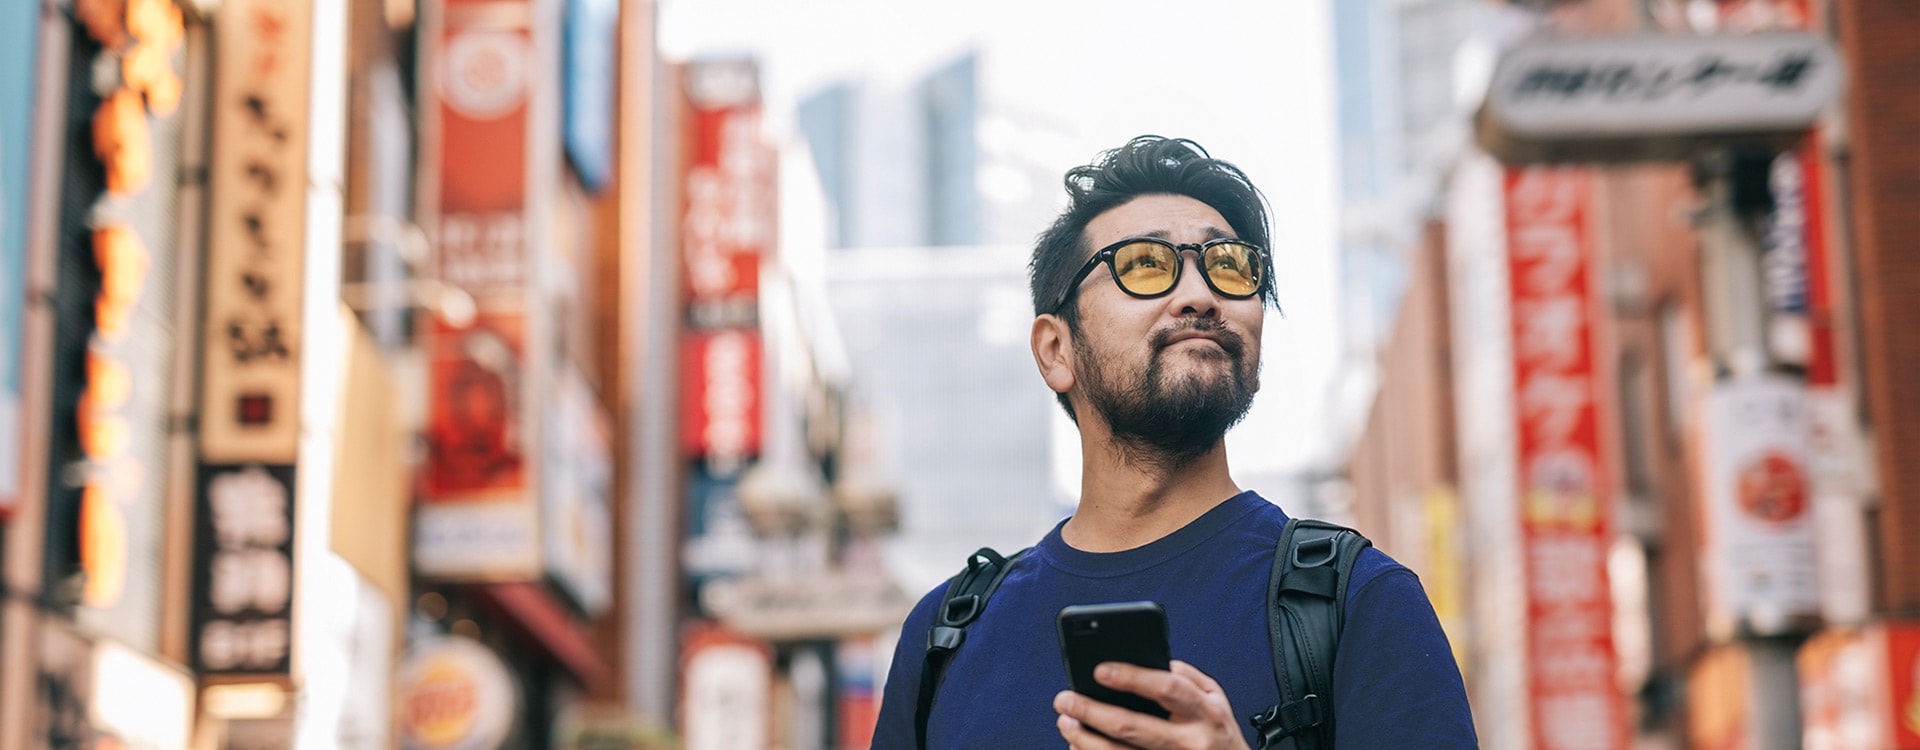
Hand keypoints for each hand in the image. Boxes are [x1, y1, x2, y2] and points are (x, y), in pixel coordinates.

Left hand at [1052, 660, 1251, 749]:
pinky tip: (1078, 746)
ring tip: (1066, 723)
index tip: (1099, 670)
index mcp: (1206, 713)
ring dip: (1084, 739)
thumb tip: (1146, 662)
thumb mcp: (1216, 698)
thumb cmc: (1219, 734)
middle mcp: (1190, 742)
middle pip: (1133, 726)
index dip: (1132, 677)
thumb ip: (1185, 676)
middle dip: (1091, 711)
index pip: (1168, 688)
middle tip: (1065, 699)